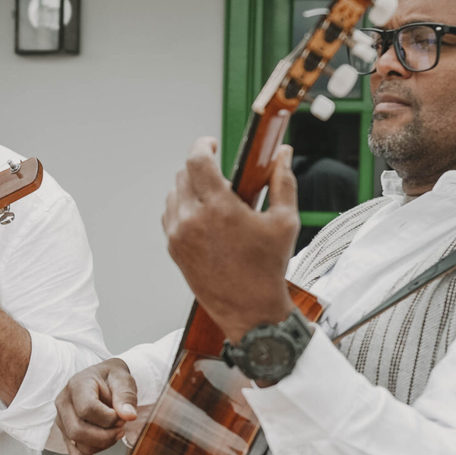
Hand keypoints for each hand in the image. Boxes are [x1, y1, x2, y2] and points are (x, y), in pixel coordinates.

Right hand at [55, 358, 139, 454]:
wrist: (103, 381)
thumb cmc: (111, 378)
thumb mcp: (122, 377)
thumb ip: (126, 394)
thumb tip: (128, 416)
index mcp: (76, 385)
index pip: (87, 409)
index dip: (108, 418)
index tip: (122, 415)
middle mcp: (63, 404)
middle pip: (78, 431)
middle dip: (106, 435)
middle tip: (122, 427)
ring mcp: (63, 422)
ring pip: (79, 446)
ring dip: (104, 444)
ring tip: (117, 431)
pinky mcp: (68, 436)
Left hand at [163, 139, 298, 339]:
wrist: (250, 310)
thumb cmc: (269, 268)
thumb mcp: (285, 221)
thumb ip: (283, 181)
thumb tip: (283, 153)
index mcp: (219, 208)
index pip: (196, 160)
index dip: (202, 145)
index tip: (212, 144)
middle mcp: (192, 220)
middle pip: (183, 174)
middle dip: (201, 167)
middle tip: (220, 173)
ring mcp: (178, 236)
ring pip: (174, 193)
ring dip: (190, 187)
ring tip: (213, 196)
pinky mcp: (173, 249)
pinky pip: (170, 215)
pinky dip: (182, 207)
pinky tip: (203, 215)